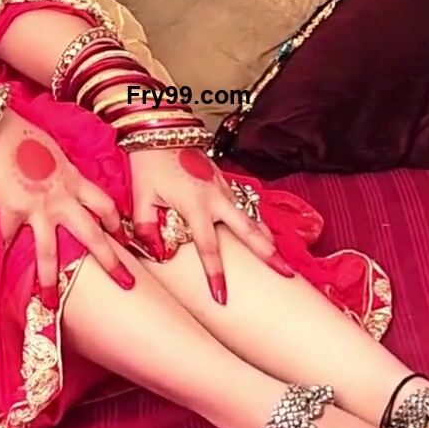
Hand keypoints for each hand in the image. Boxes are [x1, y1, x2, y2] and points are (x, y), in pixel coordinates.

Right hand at [0, 110, 134, 306]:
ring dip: (50, 280)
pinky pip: (7, 239)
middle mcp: (60, 197)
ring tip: (49, 303)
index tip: (125, 240)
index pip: (104, 205)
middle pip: (92, 235)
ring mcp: (36, 207)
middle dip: (111, 261)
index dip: (117, 224)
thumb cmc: (21, 135)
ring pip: (49, 252)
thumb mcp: (53, 151)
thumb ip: (62, 172)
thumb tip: (65, 182)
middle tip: (127, 282)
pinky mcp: (11, 212)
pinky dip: (2, 253)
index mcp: (73, 179)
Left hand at [127, 146, 292, 304]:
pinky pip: (245, 206)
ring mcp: (224, 188)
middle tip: (287, 274)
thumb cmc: (148, 164)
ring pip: (252, 218)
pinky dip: (256, 222)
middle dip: (268, 254)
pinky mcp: (224, 181)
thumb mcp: (141, 197)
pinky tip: (264, 235)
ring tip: (282, 260)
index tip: (221, 297)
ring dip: (267, 239)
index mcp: (195, 205)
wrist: (160, 130)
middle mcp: (216, 198)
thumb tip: (159, 253)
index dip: (216, 274)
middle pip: (249, 232)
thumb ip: (147, 228)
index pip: (209, 248)